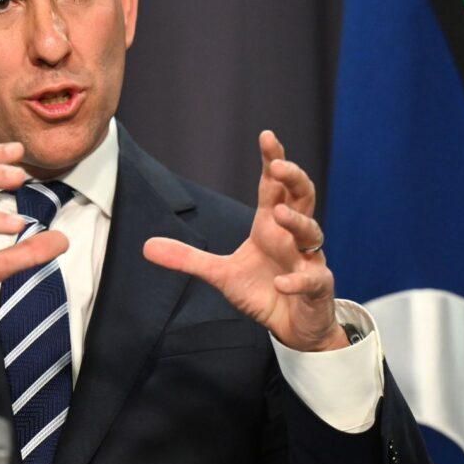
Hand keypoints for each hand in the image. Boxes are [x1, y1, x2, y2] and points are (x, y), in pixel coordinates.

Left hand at [143, 130, 346, 351]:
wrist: (293, 327)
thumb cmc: (263, 291)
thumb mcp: (220, 274)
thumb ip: (188, 258)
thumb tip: (146, 246)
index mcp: (270, 227)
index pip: (273, 187)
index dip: (272, 161)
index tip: (267, 136)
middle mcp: (293, 237)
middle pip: (301, 198)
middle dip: (293, 179)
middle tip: (279, 166)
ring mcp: (309, 260)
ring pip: (312, 232)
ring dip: (296, 221)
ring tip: (276, 214)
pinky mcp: (317, 288)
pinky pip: (313, 280)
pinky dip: (297, 280)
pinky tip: (280, 282)